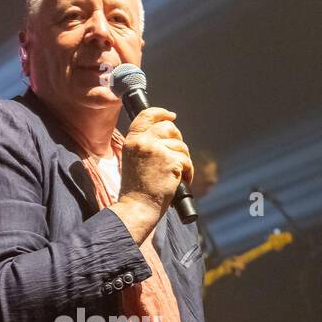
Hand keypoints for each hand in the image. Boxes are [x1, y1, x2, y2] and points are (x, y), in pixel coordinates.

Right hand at [115, 107, 192, 237]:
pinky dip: (188, 172)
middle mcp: (143, 142)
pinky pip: (187, 161)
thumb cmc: (137, 191)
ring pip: (181, 146)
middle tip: (177, 155)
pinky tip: (181, 181)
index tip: (171, 116)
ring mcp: (157, 150)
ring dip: (183, 160)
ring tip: (176, 176)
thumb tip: (168, 137)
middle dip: (177, 139)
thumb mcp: (133, 162)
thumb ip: (145, 147)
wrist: (137, 208)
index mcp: (132, 141)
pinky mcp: (171, 160)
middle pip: (168, 127)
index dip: (161, 113)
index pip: (146, 116)